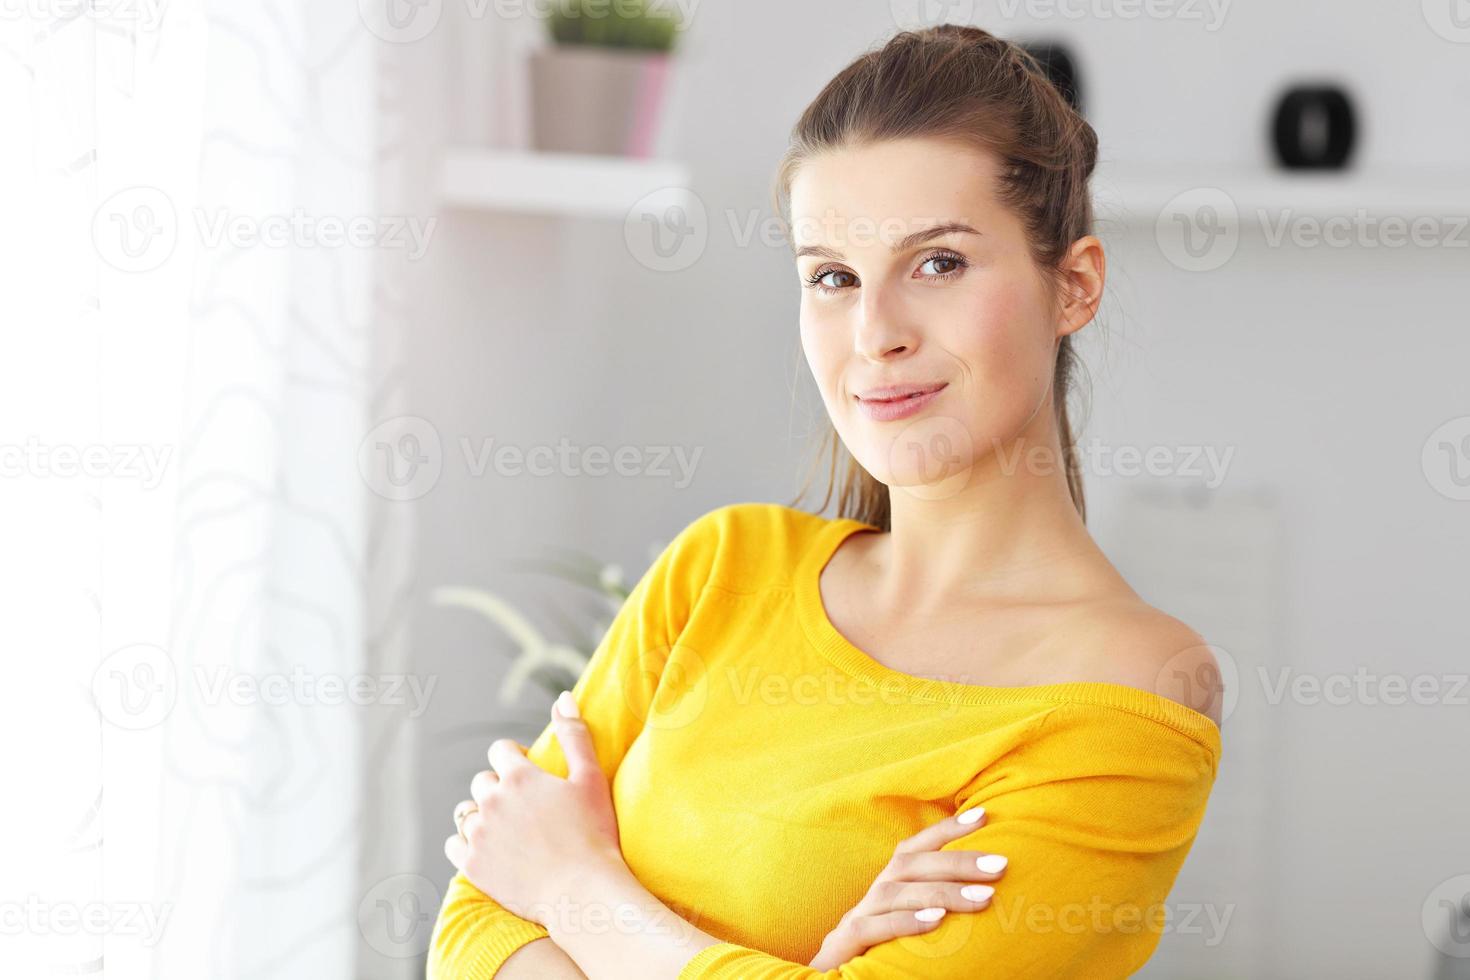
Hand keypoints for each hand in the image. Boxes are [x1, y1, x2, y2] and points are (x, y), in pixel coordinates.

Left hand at [444, 691, 624, 926]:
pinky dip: (467, 843)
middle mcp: (492, 800)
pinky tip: (488, 849)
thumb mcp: (591, 778)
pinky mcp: (472, 864)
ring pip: (466, 812)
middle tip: (523, 808)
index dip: (515, 759)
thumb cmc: (594, 833)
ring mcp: (478, 834)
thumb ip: (574, 735)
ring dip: (481, 815)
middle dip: (499, 788)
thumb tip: (563, 697)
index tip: (529, 774)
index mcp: (519, 776)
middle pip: (482, 781)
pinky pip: (454, 844)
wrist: (582, 893)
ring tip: (505, 829)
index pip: (501, 750)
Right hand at [808, 807, 1005, 970]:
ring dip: (941, 891)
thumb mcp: (909, 927)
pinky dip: (905, 922)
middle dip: (956, 861)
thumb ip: (936, 909)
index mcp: (887, 887)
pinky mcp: (843, 944)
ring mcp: (856, 917)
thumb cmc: (880, 956)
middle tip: (999, 865)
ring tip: (983, 897)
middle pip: (908, 864)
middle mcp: (871, 896)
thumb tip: (988, 896)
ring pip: (893, 892)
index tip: (983, 815)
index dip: (945, 830)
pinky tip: (936, 921)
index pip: (914, 848)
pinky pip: (871, 927)